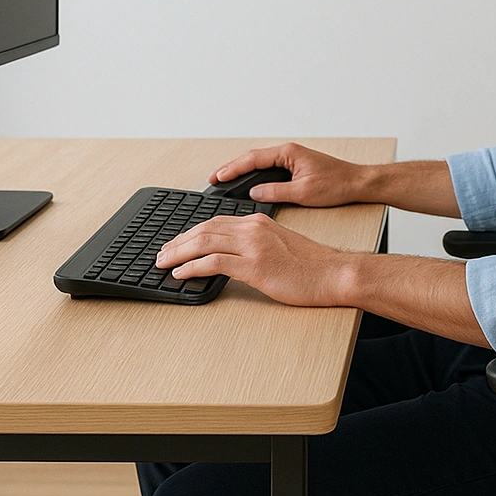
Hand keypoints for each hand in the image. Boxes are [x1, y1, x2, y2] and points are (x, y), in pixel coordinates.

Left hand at [156, 214, 354, 306]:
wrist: (334, 273)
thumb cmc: (312, 265)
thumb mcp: (280, 245)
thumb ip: (256, 244)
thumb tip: (232, 257)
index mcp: (258, 221)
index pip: (214, 222)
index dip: (190, 232)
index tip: (176, 243)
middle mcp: (253, 228)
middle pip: (204, 229)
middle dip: (178, 242)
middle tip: (161, 253)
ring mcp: (253, 246)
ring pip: (203, 243)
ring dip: (178, 254)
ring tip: (163, 263)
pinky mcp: (254, 266)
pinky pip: (214, 263)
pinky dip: (192, 267)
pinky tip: (181, 274)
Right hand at [209, 143, 367, 205]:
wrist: (359, 183)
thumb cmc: (337, 185)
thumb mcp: (303, 193)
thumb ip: (276, 192)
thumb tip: (254, 193)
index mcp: (288, 153)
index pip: (253, 159)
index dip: (233, 168)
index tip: (217, 177)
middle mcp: (289, 152)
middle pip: (253, 158)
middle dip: (231, 168)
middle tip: (213, 179)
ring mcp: (292, 159)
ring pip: (260, 162)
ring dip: (242, 170)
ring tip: (224, 180)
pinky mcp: (296, 167)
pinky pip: (269, 168)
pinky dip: (254, 174)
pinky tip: (247, 182)